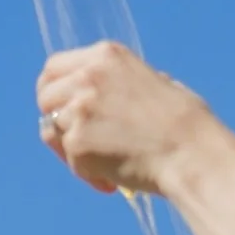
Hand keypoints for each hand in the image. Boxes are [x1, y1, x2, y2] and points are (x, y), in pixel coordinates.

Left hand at [36, 41, 207, 195]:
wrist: (190, 152)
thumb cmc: (183, 124)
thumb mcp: (152, 81)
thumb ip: (119, 85)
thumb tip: (101, 99)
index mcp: (106, 55)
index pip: (54, 67)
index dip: (53, 90)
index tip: (60, 108)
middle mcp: (88, 76)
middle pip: (44, 96)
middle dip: (55, 120)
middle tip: (74, 142)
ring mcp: (79, 108)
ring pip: (53, 131)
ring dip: (73, 150)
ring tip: (106, 165)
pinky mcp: (77, 141)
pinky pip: (70, 161)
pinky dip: (89, 174)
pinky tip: (114, 179)